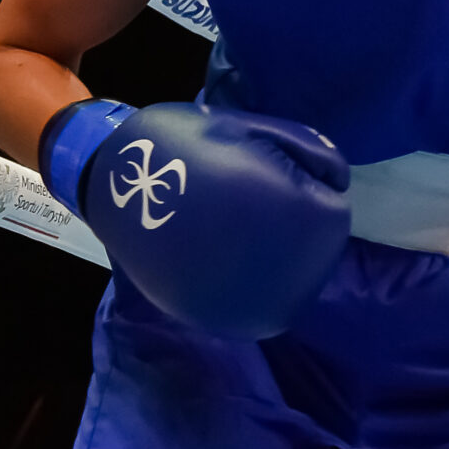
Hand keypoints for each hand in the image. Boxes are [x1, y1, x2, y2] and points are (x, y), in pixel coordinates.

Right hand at [42, 99, 350, 339]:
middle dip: (290, 221)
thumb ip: (312, 153)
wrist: (109, 183)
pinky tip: (220, 257)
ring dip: (274, 254)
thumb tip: (338, 184)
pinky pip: (262, 304)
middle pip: (317, 246)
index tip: (255, 174)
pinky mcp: (223, 320)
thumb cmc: (187, 146)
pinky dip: (250, 281)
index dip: (297, 184)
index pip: (333, 208)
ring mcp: (252, 303)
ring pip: (295, 278)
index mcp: (299, 215)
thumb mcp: (256, 128)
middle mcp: (285, 269)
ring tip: (226, 228)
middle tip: (238, 202)